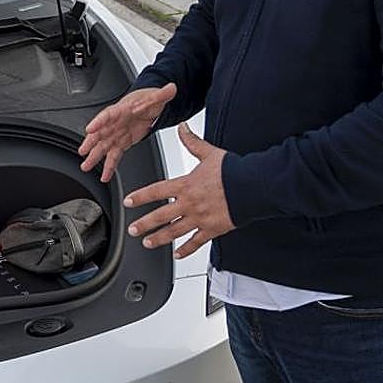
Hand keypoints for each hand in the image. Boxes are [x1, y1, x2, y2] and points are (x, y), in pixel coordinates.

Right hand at [78, 85, 179, 182]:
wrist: (148, 107)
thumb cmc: (147, 100)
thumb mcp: (156, 97)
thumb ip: (163, 94)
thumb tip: (171, 88)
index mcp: (121, 110)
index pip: (108, 114)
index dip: (99, 122)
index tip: (90, 128)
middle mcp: (115, 123)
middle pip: (100, 132)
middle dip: (91, 142)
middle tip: (83, 151)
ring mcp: (117, 134)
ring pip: (103, 146)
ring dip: (94, 157)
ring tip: (85, 167)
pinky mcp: (122, 143)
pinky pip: (113, 156)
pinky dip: (109, 167)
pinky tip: (104, 176)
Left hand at [121, 123, 236, 258]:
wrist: (254, 186)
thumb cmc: (233, 170)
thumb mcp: (209, 153)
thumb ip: (192, 142)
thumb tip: (182, 128)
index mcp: (186, 185)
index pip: (156, 191)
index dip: (140, 197)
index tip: (128, 202)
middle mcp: (190, 204)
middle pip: (160, 216)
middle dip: (144, 224)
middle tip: (132, 230)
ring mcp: (200, 218)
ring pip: (174, 232)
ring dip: (159, 238)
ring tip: (148, 243)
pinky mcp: (213, 229)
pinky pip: (196, 242)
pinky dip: (186, 249)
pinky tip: (177, 254)